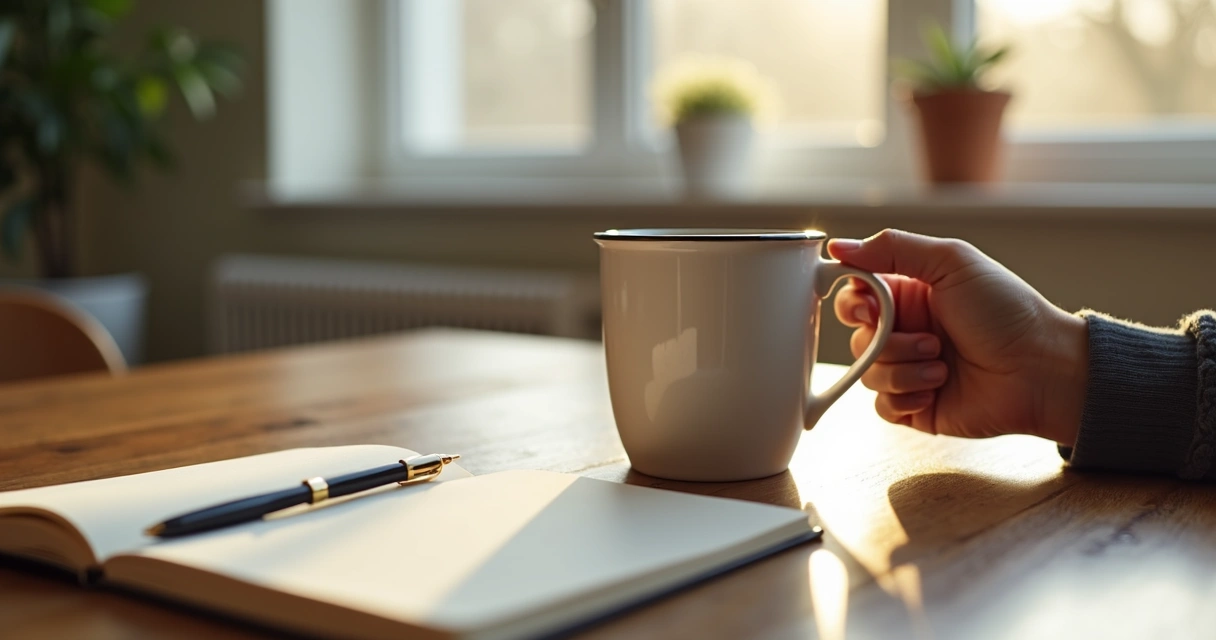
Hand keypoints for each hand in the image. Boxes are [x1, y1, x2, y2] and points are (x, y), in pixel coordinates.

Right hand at [829, 229, 1087, 445]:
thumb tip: (840, 246)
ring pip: (868, 373)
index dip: (853, 302)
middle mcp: (906, 332)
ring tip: (943, 364)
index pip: (855, 295)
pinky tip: (936, 388)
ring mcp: (910, 369)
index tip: (870, 307)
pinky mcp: (916, 406)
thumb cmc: (1007, 311)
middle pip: (857, 337)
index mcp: (910, 295)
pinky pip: (882, 406)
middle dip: (886, 340)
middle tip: (926, 338)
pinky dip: (905, 397)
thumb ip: (894, 247)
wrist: (1041, 369)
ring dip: (904, 368)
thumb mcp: (952, 262)